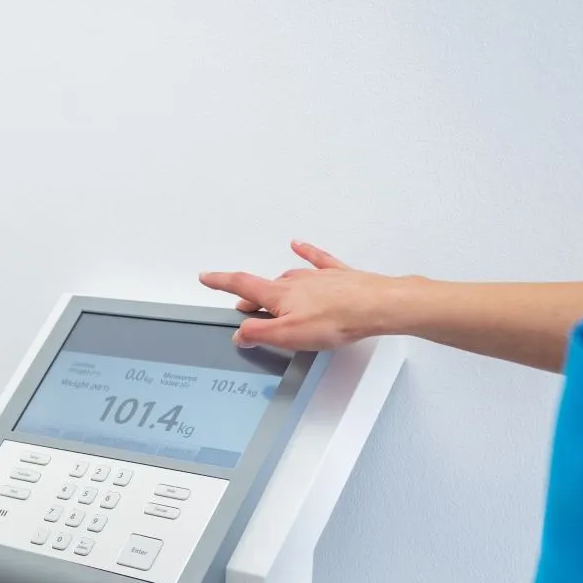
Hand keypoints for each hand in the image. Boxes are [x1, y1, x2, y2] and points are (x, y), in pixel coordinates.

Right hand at [199, 241, 404, 351]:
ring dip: (275, 286)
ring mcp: (317, 276)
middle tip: (242, 307)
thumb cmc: (336, 320)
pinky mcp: (338, 275)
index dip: (220, 282)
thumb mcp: (288, 336)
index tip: (206, 277)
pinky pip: (317, 259)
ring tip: (269, 295)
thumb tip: (239, 333)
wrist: (376, 305)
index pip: (241, 285)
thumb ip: (259, 334)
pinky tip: (299, 245)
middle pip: (265, 287)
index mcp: (279, 294)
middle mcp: (295, 281)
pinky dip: (305, 252)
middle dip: (250, 297)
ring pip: (288, 278)